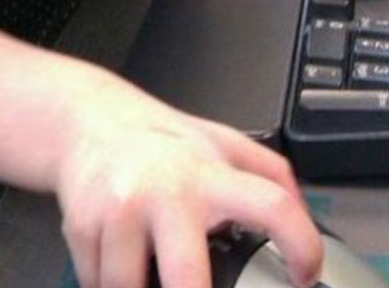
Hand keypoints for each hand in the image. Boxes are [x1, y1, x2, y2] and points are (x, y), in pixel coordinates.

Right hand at [56, 80, 321, 287]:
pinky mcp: (81, 228)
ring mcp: (119, 212)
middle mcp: (164, 192)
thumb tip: (306, 217)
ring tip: (153, 278)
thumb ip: (270, 174)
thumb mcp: (221, 143)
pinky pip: (99, 286)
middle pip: (187, 281)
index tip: (304, 275)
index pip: (270, 204)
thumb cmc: (161, 140)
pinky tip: (121, 273)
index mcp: (208, 173)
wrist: (88, 118)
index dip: (299, 245)